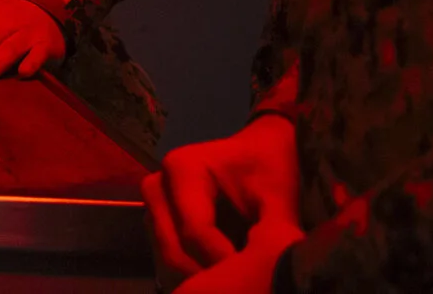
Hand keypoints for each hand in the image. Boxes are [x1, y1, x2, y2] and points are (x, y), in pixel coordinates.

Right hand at [142, 114, 302, 289]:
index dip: (225, 260)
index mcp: (182, 167)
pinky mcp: (158, 221)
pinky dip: (197, 270)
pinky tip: (225, 271)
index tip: (254, 274)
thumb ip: (272, 230)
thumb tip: (269, 268)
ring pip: (170, 257)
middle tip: (245, 280)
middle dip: (211, 272)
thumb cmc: (268, 168)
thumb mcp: (278, 196)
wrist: (259, 153)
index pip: (195, 231)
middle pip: (175, 248)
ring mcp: (154, 205)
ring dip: (203, 273)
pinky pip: (171, 257)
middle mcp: (158, 185)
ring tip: (237, 275)